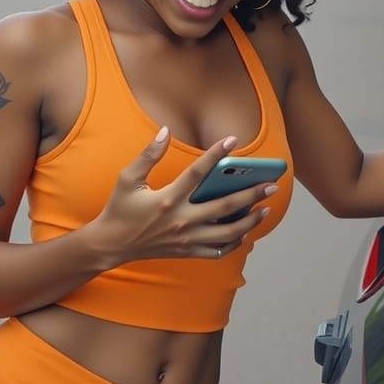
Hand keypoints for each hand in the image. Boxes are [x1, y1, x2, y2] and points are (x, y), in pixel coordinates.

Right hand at [89, 127, 275, 263]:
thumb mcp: (127, 178)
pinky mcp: (186, 251)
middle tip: (272, 185)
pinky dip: (233, 242)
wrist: (111, 244)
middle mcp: (181, 219)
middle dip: (251, 194)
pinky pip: (217, 250)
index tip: (233, 140)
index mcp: (167, 198)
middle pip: (224, 205)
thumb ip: (148, 154)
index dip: (216, 154)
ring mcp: (186, 238)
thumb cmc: (119, 209)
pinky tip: (245, 232)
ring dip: (250, 221)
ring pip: (227, 232)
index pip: (197, 172)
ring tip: (265, 209)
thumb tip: (165, 132)